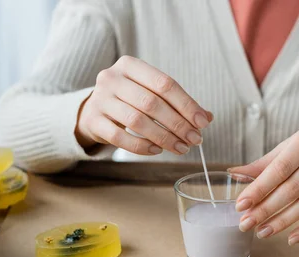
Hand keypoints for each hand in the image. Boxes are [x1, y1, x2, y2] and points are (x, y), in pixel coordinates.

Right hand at [76, 56, 211, 154]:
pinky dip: (142, 146)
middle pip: (151, 103)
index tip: (202, 123)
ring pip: (137, 121)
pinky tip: (157, 150)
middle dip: (177, 124)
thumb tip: (206, 118)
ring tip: (181, 148)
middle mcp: (111, 78)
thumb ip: (177, 103)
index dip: (186, 104)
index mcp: (129, 65)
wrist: (92, 111)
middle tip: (194, 140)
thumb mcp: (150, 93)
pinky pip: (120, 138)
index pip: (164, 84)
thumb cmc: (129, 101)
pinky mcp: (93, 121)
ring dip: (164, 137)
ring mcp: (100, 99)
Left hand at [229, 112, 298, 244]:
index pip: (280, 169)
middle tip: (245, 223)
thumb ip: (265, 162)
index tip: (240, 205)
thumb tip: (234, 174)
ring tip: (262, 232)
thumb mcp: (292, 142)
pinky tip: (291, 238)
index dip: (259, 189)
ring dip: (283, 221)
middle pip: (292, 189)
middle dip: (266, 209)